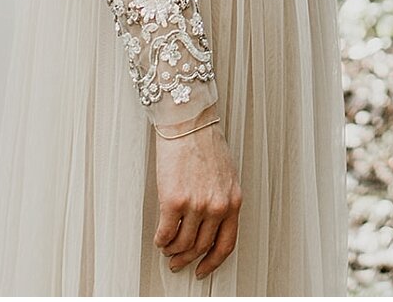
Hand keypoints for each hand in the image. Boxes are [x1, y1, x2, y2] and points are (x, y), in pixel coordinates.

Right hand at [154, 119, 241, 278]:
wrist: (190, 124)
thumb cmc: (206, 145)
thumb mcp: (226, 177)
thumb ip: (222, 201)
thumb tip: (211, 225)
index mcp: (233, 201)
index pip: (226, 244)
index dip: (213, 262)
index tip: (203, 269)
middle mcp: (217, 206)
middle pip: (201, 247)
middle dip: (187, 259)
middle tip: (177, 262)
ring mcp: (196, 205)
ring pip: (182, 243)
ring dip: (172, 250)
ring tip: (167, 248)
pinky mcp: (174, 201)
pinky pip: (165, 233)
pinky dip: (161, 240)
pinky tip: (159, 238)